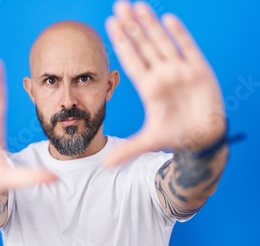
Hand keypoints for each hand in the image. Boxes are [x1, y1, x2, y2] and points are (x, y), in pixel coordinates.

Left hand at [104, 1, 226, 166]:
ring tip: (138, 5)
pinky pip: (188, 48)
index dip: (121, 42)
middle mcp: (162, 75)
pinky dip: (179, 34)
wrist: (203, 139)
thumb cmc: (176, 138)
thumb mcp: (149, 142)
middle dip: (131, 25)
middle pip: (144, 44)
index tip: (109, 24)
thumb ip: (128, 151)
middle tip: (119, 4)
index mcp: (149, 87)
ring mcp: (180, 70)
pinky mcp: (199, 71)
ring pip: (162, 41)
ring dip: (151, 24)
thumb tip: (105, 166)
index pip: (131, 59)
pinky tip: (167, 19)